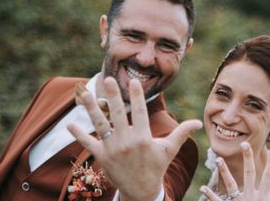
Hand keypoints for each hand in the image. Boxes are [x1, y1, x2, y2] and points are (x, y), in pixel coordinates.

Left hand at [68, 77, 201, 200]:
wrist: (140, 191)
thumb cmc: (155, 166)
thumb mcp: (169, 150)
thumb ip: (181, 133)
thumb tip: (199, 122)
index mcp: (143, 138)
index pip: (140, 112)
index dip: (137, 97)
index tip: (134, 82)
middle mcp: (126, 142)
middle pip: (118, 115)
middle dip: (114, 97)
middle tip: (109, 80)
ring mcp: (112, 149)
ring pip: (100, 125)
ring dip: (92, 110)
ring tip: (85, 94)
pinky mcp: (101, 157)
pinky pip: (88, 143)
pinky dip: (78, 134)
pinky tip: (70, 123)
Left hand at [199, 142, 269, 200]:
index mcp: (262, 199)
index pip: (268, 178)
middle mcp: (251, 199)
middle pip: (250, 174)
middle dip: (248, 158)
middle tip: (245, 143)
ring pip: (231, 184)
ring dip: (224, 171)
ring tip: (219, 159)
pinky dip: (210, 195)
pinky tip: (203, 187)